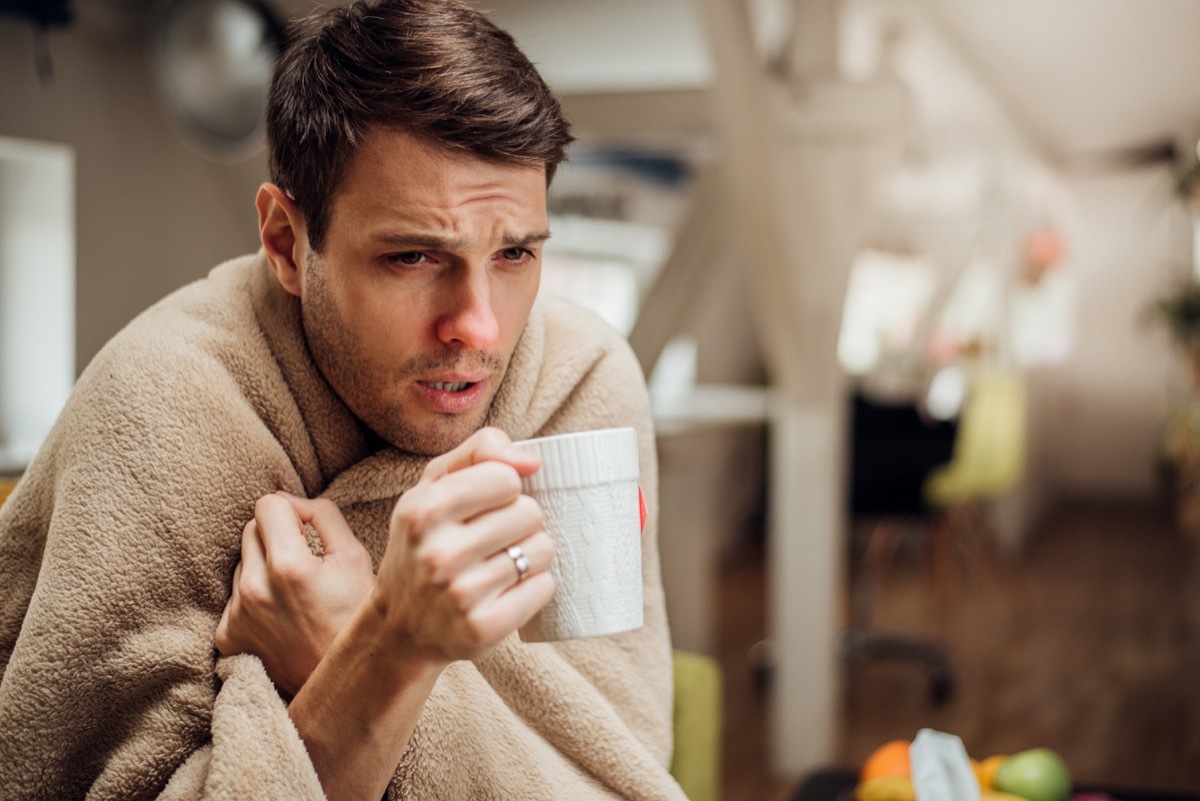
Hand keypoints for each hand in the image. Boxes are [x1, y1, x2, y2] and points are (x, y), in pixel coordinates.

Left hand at [215, 492, 374, 696]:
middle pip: (251, 530)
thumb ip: (323, 516)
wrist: (344, 687)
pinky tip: (282, 617)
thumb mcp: (356, 559)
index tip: (308, 530)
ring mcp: (237, 615)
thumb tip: (292, 502)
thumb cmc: (355, 618)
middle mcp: (254, 589)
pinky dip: (255, 598)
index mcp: (289, 566)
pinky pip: (234, 597)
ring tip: (295, 595)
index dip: (292, 510)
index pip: (268, 504)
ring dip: (264, 567)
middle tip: (305, 562)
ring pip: (242, 562)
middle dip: (277, 536)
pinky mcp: (226, 637)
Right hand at [370, 427, 555, 665]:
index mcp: (423, 510)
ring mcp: (460, 595)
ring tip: (497, 565)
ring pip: (542, 550)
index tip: (485, 507)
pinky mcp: (483, 628)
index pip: (506, 478)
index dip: (504, 490)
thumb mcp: (434, 487)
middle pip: (530, 513)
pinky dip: (533, 587)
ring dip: (529, 555)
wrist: (401, 626)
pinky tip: (505, 591)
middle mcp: (438, 553)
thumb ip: (479, 452)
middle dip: (519, 523)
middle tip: (491, 541)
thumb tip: (531, 461)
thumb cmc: (426, 543)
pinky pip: (544, 587)